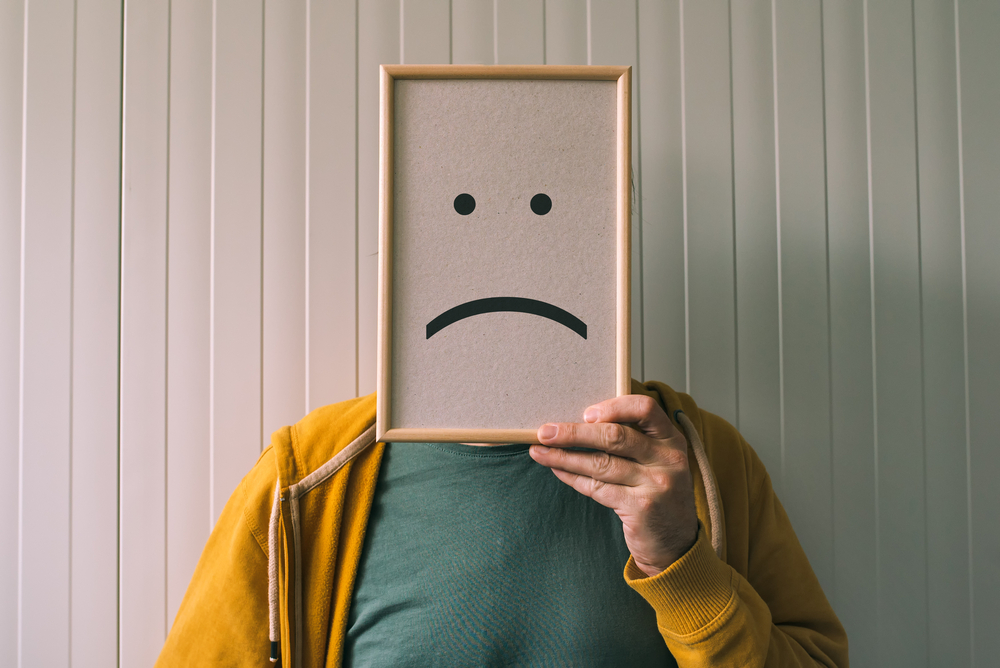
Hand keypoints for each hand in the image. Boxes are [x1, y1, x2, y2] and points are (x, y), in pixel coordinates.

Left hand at [529, 394, 698, 576]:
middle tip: (545, 432)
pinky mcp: (640, 507)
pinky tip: (558, 470)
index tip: (586, 413)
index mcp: (671, 440)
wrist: (677, 544)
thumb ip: (633, 441)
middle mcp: (667, 459)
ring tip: (539, 452)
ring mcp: (656, 484)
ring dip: (564, 457)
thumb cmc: (658, 495)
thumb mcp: (657, 462)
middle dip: (574, 433)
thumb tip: (581, 423)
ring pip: (600, 463)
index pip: (645, 408)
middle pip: (614, 436)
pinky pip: (597, 488)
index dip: (614, 407)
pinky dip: (573, 477)